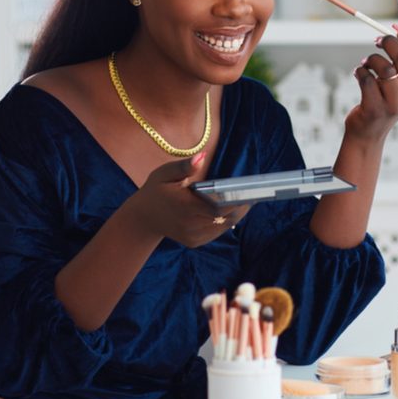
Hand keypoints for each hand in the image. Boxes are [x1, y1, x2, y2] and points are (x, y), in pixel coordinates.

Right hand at [125, 153, 250, 247]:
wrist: (143, 218)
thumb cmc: (156, 191)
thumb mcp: (165, 173)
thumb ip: (184, 166)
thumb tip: (201, 157)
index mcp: (185, 207)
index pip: (219, 209)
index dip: (237, 202)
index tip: (249, 191)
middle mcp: (190, 225)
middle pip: (225, 219)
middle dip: (241, 206)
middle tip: (254, 193)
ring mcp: (192, 236)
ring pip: (223, 227)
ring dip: (236, 214)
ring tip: (247, 200)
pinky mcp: (194, 242)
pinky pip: (216, 232)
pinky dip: (225, 222)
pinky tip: (232, 210)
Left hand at [346, 27, 397, 141]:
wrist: (368, 134)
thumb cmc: (383, 101)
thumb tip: (397, 30)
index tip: (396, 29)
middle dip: (388, 43)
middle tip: (377, 41)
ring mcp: (393, 104)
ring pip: (384, 68)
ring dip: (371, 59)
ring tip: (365, 63)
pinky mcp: (374, 108)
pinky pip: (366, 80)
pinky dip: (359, 71)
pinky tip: (358, 74)